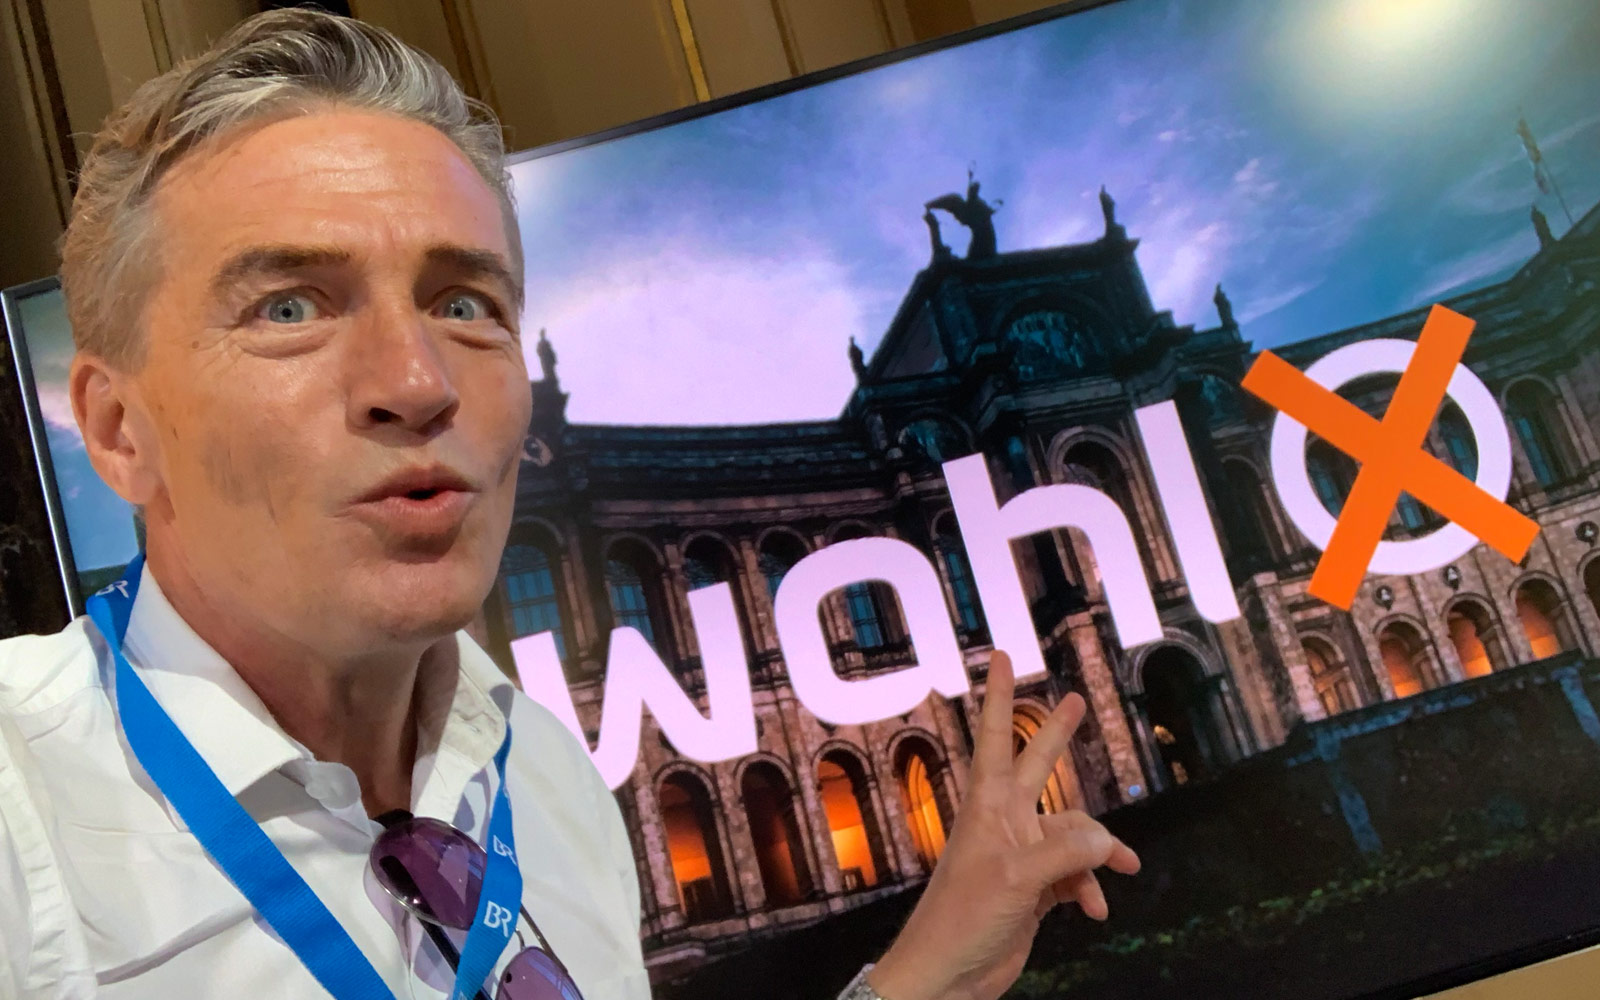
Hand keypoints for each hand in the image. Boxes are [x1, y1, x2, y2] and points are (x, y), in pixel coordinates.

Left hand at [866, 649, 1140, 999]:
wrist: (948, 974)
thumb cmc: (962, 918)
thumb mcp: (1019, 878)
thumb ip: (1068, 853)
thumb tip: (1106, 841)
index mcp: (989, 806)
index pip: (994, 737)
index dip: (998, 696)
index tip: (999, 656)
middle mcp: (1005, 823)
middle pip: (1038, 768)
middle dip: (1058, 736)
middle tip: (1076, 701)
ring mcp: (1020, 856)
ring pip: (1074, 836)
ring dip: (1099, 855)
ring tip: (1125, 869)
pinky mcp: (1033, 890)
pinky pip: (1075, 877)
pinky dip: (1091, 890)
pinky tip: (1098, 910)